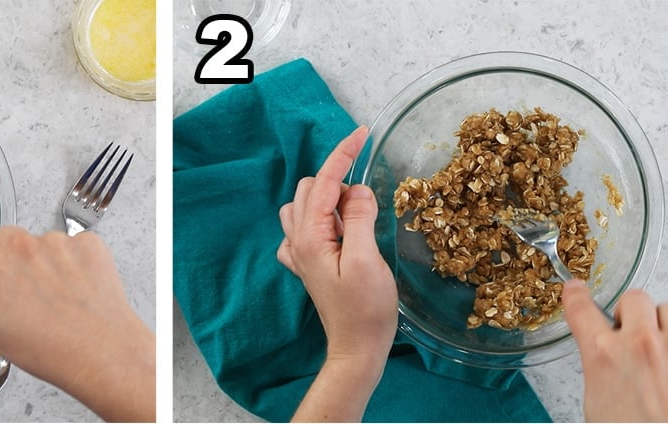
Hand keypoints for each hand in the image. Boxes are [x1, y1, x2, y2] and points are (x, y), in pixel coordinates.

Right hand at [0, 228, 153, 421]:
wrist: (101, 351)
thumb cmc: (53, 350)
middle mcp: (22, 249)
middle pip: (4, 240)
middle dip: (8, 257)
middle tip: (22, 285)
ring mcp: (57, 242)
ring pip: (42, 243)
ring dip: (45, 261)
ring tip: (60, 295)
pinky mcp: (87, 243)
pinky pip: (74, 245)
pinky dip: (75, 261)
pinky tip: (79, 288)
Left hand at [277, 127, 397, 421]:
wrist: (356, 348)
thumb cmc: (366, 310)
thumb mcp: (369, 260)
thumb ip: (360, 219)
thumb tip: (358, 190)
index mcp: (310, 237)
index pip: (324, 182)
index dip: (343, 154)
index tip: (363, 132)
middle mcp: (298, 240)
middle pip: (310, 188)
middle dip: (339, 181)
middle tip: (369, 203)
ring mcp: (300, 253)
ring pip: (305, 205)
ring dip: (330, 199)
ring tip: (357, 218)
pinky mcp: (308, 264)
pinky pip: (306, 227)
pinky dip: (323, 219)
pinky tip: (341, 233)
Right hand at [563, 280, 667, 421]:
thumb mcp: (595, 401)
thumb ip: (600, 366)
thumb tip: (605, 354)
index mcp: (603, 354)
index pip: (582, 309)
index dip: (576, 296)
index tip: (576, 290)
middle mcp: (641, 344)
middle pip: (634, 298)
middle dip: (629, 312)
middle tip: (628, 330)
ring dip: (661, 325)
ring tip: (658, 351)